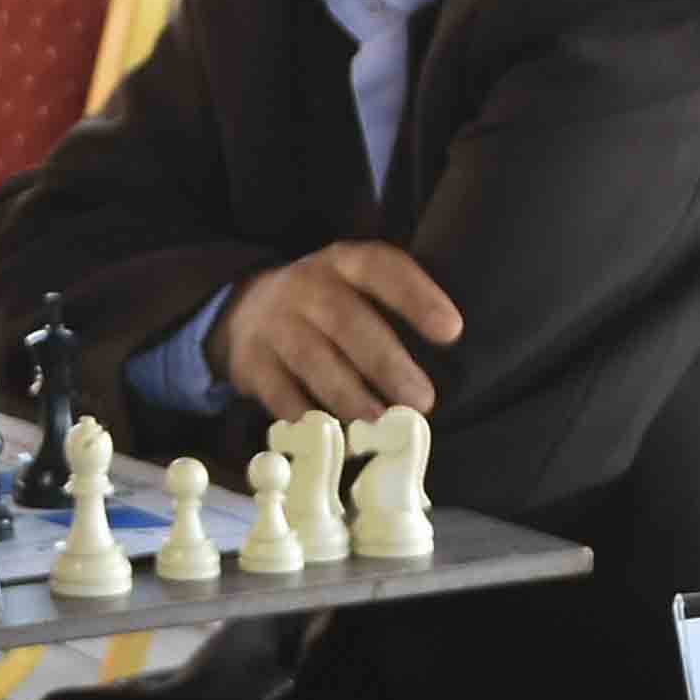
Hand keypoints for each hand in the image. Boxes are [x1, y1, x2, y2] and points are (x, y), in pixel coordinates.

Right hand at [217, 242, 462, 423]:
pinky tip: (334, 436)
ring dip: (350, 396)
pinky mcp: (251, 363)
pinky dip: (307, 416)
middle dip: (387, 363)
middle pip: (346, 320)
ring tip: (381, 423)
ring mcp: (275, 324)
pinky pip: (280, 393)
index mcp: (343, 263)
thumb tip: (456, 357)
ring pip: (312, 360)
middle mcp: (306, 287)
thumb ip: (395, 305)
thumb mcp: (356, 285)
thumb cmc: (327, 304)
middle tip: (422, 401)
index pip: (382, 268)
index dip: (416, 298)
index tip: (452, 332)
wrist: (244, 310)